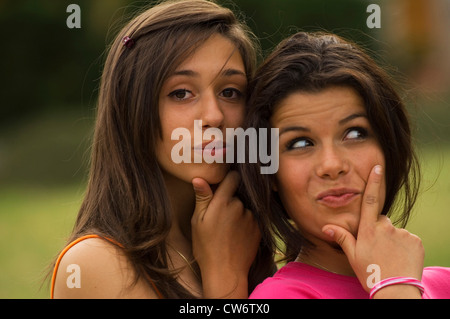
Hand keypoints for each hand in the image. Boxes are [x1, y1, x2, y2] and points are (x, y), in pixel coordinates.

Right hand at [191, 170, 260, 297]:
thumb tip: (199, 178)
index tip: (224, 185)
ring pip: (244, 208)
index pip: (233, 177)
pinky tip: (236, 236)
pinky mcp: (259, 227)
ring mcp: (251, 217)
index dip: (229, 179)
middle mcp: (240, 206)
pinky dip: (245, 224)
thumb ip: (202, 198)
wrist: (226, 272)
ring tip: (227, 231)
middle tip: (219, 218)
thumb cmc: (206, 247)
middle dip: (229, 201)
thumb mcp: (198, 222)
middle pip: (237, 195)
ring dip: (238, 213)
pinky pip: (251, 219)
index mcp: (223, 202)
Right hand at [322, 165, 423, 296]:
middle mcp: (386, 228)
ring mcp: (402, 233)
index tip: (378, 167)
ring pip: (395, 231)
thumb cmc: (371, 274)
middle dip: (379, 230)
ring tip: (389, 257)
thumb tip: (326, 226)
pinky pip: (408, 239)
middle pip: (381, 221)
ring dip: (392, 240)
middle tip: (377, 249)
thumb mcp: (353, 256)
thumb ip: (342, 237)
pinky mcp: (415, 241)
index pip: (370, 200)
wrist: (395, 291)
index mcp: (368, 230)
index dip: (373, 182)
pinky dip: (404, 246)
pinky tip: (400, 258)